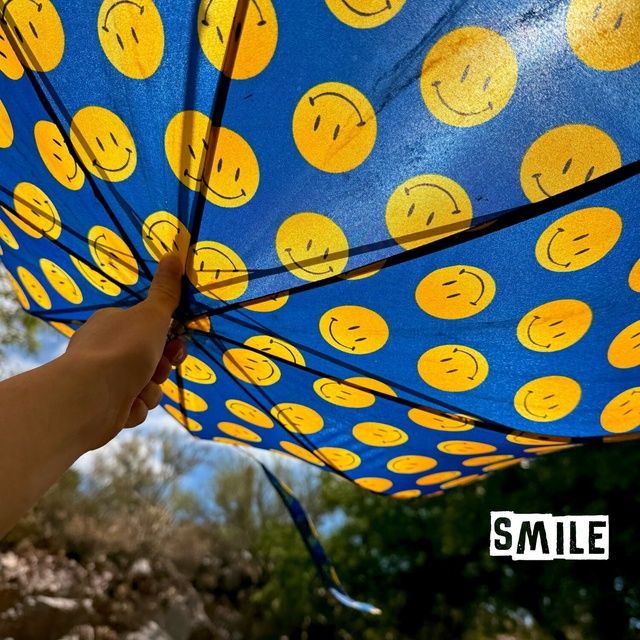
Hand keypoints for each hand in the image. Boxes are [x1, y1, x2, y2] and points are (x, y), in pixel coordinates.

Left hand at [65, 253, 185, 449]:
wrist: (91, 397)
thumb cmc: (123, 350)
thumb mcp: (151, 315)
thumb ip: (166, 290)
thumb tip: (174, 254)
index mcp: (113, 324)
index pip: (150, 329)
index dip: (168, 339)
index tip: (176, 344)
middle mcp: (107, 350)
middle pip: (152, 359)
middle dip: (160, 368)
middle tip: (158, 368)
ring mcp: (105, 380)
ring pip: (148, 385)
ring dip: (150, 390)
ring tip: (138, 389)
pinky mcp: (106, 407)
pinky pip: (136, 406)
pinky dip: (136, 407)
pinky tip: (126, 406)